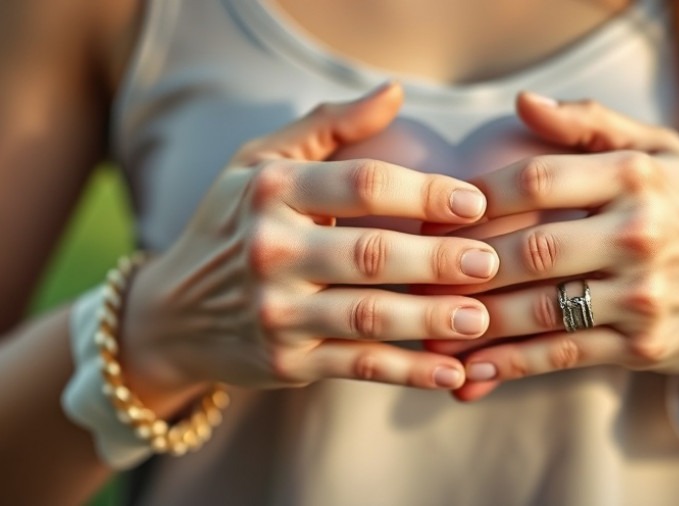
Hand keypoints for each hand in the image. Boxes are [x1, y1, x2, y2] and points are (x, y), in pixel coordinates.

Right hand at [119, 84, 499, 411]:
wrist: (170, 314)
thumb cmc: (232, 225)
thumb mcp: (261, 163)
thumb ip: (328, 126)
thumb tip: (394, 92)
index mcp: (271, 191)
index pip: (362, 185)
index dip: (426, 191)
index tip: (476, 201)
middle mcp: (271, 251)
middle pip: (372, 254)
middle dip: (439, 259)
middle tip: (491, 262)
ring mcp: (276, 312)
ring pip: (369, 316)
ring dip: (432, 320)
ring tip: (482, 318)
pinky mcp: (285, 362)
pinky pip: (358, 366)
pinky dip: (409, 371)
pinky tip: (452, 373)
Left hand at [427, 93, 678, 401]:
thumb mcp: (659, 152)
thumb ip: (591, 124)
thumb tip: (524, 102)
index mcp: (637, 177)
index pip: (536, 180)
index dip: (474, 198)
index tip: (430, 212)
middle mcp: (642, 234)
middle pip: (531, 250)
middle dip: (463, 264)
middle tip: (412, 273)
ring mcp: (644, 296)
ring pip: (540, 309)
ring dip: (475, 322)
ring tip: (424, 326)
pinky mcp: (643, 347)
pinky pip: (562, 355)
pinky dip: (510, 365)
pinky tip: (469, 372)